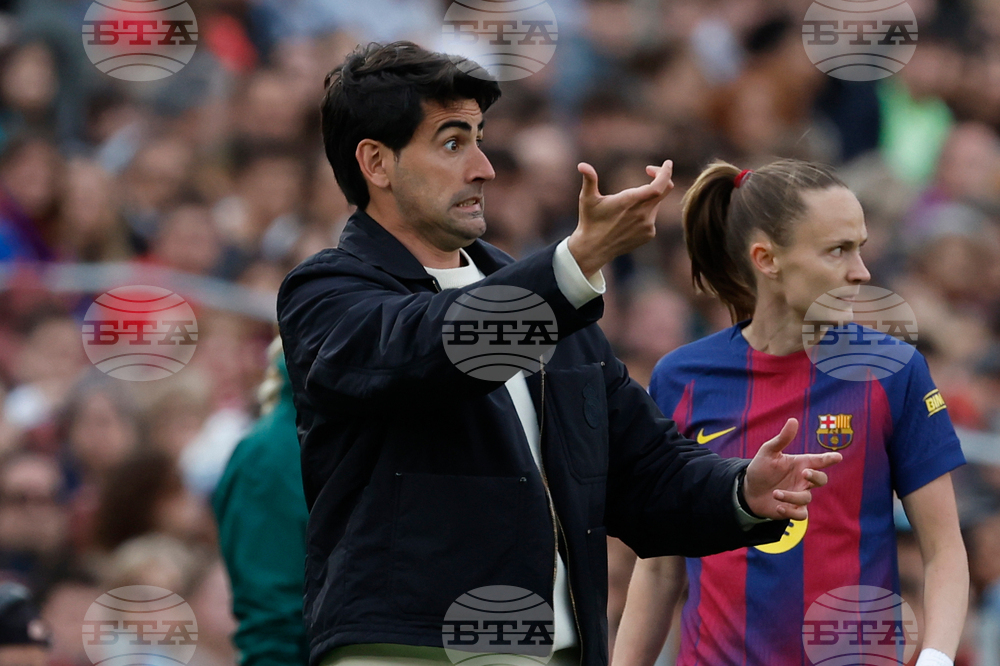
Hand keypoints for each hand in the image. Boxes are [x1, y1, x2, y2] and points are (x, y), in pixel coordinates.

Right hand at [567, 160, 674, 276]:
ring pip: (656, 203)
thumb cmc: (590, 221)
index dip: (666, 173)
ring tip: (627, 203)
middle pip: (664, 190)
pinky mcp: (649, 235)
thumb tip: (582, 165)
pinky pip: (653, 217)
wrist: (594, 248)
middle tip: (650, 171)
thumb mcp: (587, 198)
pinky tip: (628, 218)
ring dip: (648, 197)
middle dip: (660, 178)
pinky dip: (646, 212)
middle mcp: (643, 213)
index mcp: (630, 201)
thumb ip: (589, 179)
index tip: (667, 163)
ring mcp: (648, 225)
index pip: (659, 185)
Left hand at [744, 418, 841, 520]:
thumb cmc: (761, 468)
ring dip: (791, 496)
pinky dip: (791, 512)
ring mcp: (799, 495)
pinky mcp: (792, 509)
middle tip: (804, 472)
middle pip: (821, 479)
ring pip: (807, 498)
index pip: (819, 461)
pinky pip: (801, 515)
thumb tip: (793, 420)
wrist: (748, 490)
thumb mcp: (768, 452)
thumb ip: (782, 439)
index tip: (837, 456)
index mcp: (800, 464)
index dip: (829, 458)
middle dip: (816, 476)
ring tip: (775, 493)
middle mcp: (803, 480)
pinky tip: (778, 507)